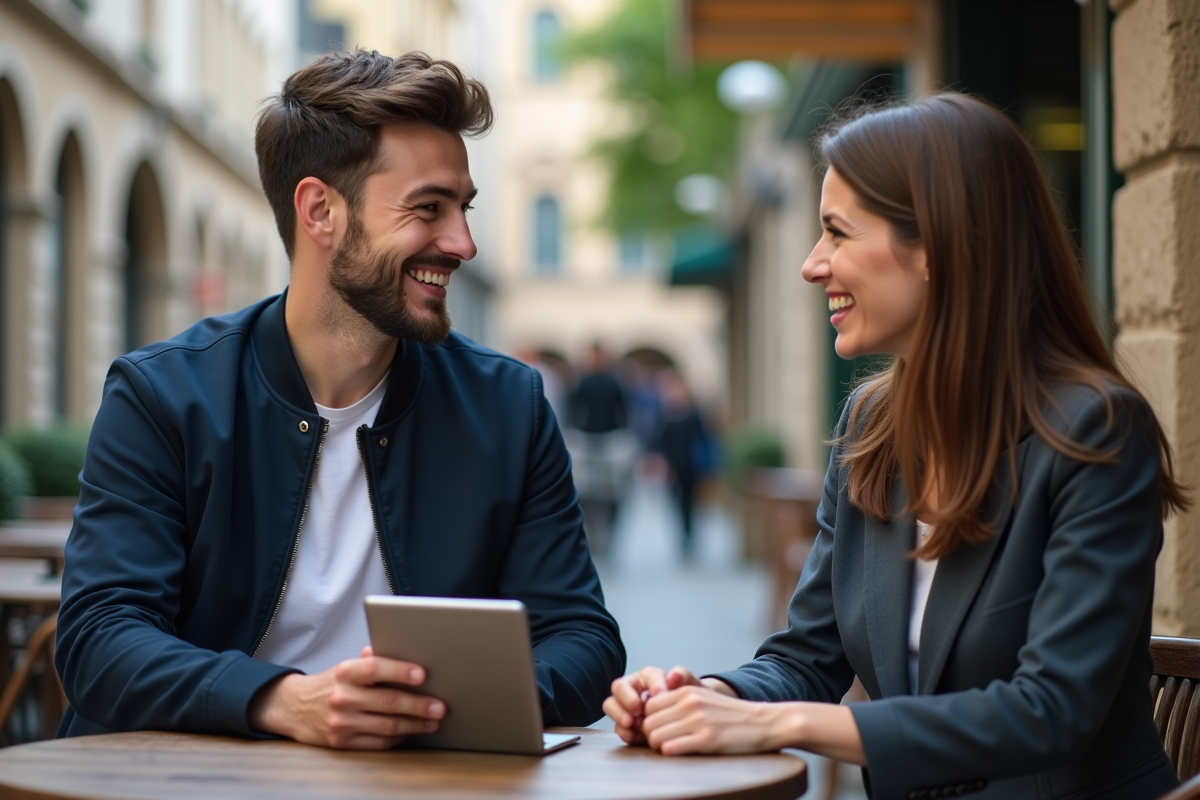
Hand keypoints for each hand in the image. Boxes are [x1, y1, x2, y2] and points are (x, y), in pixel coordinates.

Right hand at [249, 646, 445, 748]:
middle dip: (419, 706)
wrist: (295, 708)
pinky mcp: (342, 743)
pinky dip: (398, 738)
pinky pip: (377, 743)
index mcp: (345, 672)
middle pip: (388, 702)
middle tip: (440, 707)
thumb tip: (402, 649)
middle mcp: (342, 698)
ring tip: (432, 722)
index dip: (400, 671)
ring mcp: (341, 723)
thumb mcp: (347, 666)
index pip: (376, 668)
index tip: (423, 674)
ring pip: (387, 726)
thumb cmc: (332, 683)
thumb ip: (373, 660)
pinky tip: (411, 732)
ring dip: (414, 725)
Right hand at [603, 665, 711, 744]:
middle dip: (626, 698)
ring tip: (632, 723)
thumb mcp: (691, 686)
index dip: (652, 684)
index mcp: (651, 676)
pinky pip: (618, 726)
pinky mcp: (627, 725)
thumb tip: (673, 676)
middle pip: (619, 687)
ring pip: (611, 705)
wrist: (689, 721)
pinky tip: (633, 736)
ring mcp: (628, 708)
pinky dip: (624, 731)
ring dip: (619, 714)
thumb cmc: (689, 699)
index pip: (647, 675)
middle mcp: (635, 689)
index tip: (660, 695)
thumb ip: (684, 676)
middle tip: (638, 709)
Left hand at [641, 685, 783, 754]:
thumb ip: (680, 702)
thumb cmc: (732, 715)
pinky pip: (671, 748)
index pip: (649, 705)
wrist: (763, 723)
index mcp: (687, 691)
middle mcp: (690, 703)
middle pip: (648, 722)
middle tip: (661, 743)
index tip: (657, 730)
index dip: (649, 720)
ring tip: (670, 749)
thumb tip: (652, 716)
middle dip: (650, 736)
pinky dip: (670, 753)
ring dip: (658, 746)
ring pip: (656, 736)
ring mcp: (698, 721)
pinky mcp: (707, 740)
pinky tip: (680, 753)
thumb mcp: (704, 698)